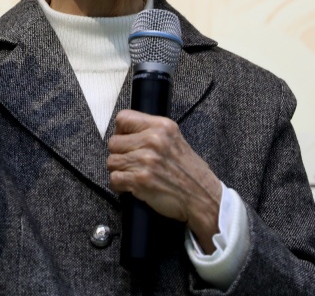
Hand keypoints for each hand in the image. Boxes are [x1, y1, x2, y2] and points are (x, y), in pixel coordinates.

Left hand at [107, 110, 221, 252]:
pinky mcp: (140, 180)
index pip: (123, 118)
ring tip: (131, 174)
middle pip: (114, 142)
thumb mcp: (175, 139)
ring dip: (119, 170)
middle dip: (119, 154)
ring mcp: (146, 160)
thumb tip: (127, 131)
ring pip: (112, 161)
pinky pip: (114, 179)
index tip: (124, 139)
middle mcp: (153, 140)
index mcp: (161, 126)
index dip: (120, 130)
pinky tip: (130, 186)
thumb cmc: (190, 172)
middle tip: (129, 161)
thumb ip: (153, 131)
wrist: (202, 197)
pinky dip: (119, 185)